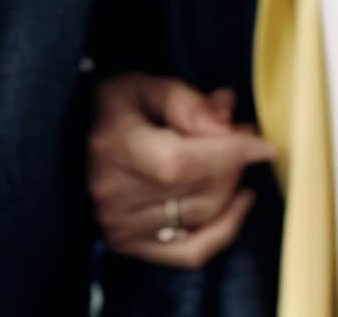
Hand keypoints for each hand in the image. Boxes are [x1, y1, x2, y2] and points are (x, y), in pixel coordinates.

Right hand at [87, 72, 279, 269]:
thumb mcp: (143, 86)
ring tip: (235, 160)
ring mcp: (121, 227)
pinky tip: (238, 201)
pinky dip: (225, 229)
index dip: (229, 154)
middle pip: (199, 190)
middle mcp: (114, 194)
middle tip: (243, 137)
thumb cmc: (114, 109)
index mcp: (114, 147)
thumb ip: (185, 101)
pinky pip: (193, 251)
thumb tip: (227, 120)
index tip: (264, 144)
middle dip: (234, 163)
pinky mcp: (131, 246)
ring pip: (204, 216)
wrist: (73, 143)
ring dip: (232, 187)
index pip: (181, 162)